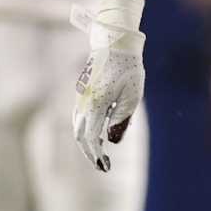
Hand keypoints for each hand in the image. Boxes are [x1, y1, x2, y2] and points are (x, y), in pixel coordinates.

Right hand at [72, 0, 145, 172]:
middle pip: (80, 135)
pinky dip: (86, 129)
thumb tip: (111, 140)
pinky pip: (80, 117)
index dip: (96, 155)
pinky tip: (99, 133)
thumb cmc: (128, 68)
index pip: (91, 137)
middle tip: (103, 165)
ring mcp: (81, 97)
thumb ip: (121, 119)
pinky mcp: (83, 93)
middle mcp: (84, 102)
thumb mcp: (132, 96)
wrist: (115, 43)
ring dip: (87, 141)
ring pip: (77, 126)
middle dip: (89, 152)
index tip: (104, 167)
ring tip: (101, 152)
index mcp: (96, 104)